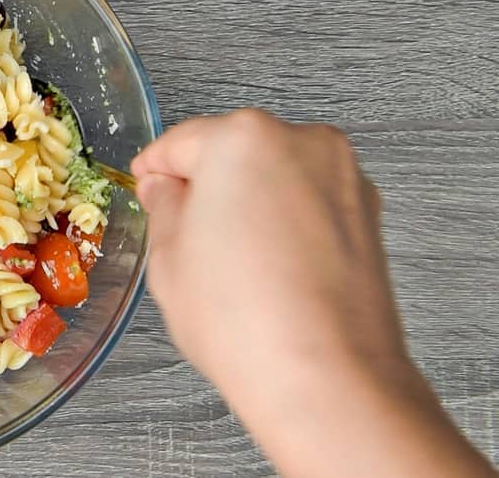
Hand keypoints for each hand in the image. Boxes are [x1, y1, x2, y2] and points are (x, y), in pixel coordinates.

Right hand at [131, 110, 493, 476]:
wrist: (325, 376)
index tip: (148, 189)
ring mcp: (343, 176)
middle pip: (233, 151)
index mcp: (241, 138)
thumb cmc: (244, 320)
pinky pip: (309, 202)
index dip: (155, 171)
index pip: (179, 142)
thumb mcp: (168, 256)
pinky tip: (268, 269)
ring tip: (229, 261)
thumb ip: (164, 205)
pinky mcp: (368, 213)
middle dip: (207, 185)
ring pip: (275, 174)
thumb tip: (167, 191)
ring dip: (250, 202)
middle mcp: (301, 143)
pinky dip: (287, 222)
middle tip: (183, 233)